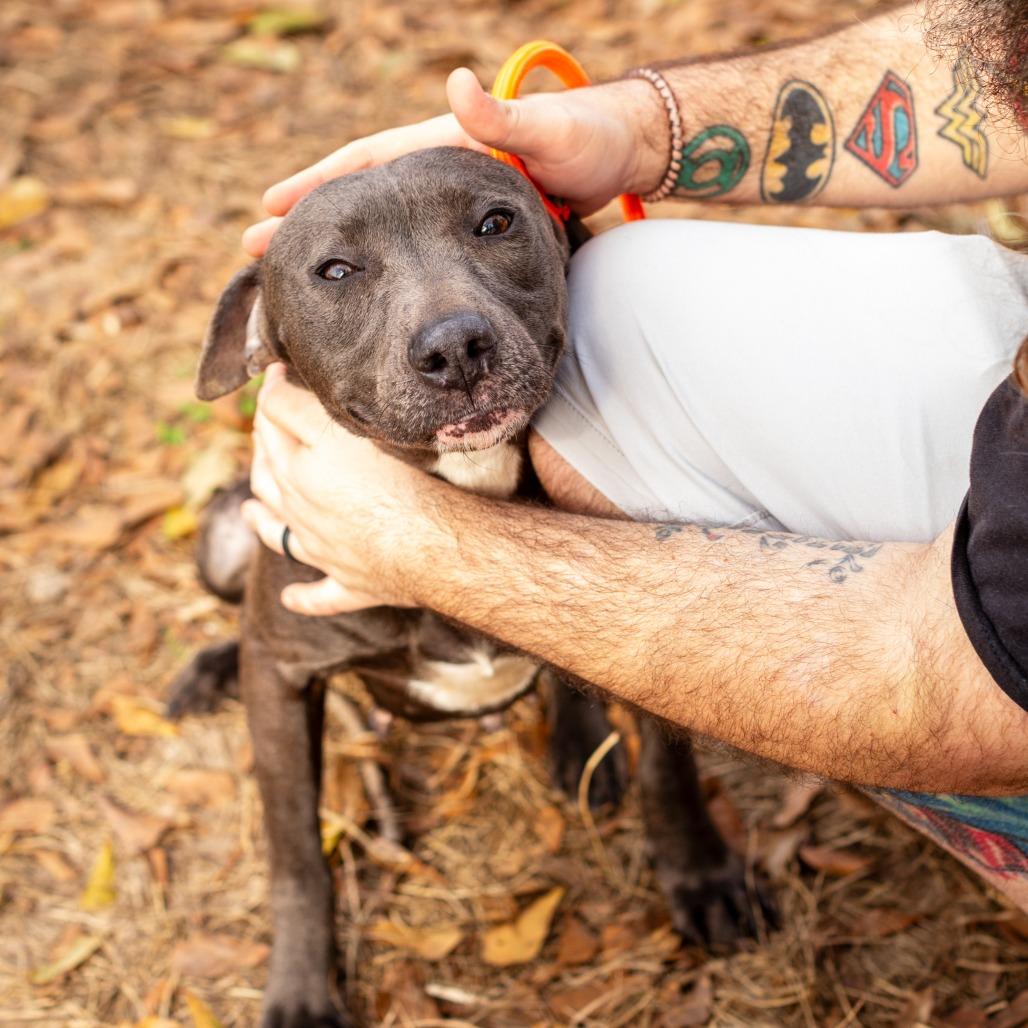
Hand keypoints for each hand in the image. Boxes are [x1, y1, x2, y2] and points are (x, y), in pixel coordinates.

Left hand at [241, 364, 433, 615]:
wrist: (430, 546)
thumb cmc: (391, 485)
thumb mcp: (337, 432)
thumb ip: (294, 408)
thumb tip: (268, 387)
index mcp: (296, 477)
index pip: (271, 432)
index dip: (269, 400)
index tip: (275, 376)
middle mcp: (303, 517)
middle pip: (268, 483)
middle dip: (262, 456)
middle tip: (262, 436)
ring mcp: (325, 555)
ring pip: (283, 538)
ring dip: (263, 524)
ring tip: (251, 512)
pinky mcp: (352, 586)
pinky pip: (321, 596)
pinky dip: (303, 598)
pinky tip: (290, 598)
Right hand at [243, 68, 661, 255]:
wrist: (617, 154)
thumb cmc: (585, 139)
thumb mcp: (547, 130)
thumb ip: (502, 118)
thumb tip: (458, 84)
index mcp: (438, 146)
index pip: (363, 162)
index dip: (316, 184)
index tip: (270, 208)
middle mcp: (432, 172)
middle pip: (358, 197)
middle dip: (310, 222)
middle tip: (258, 251)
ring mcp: (445, 200)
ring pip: (379, 224)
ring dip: (340, 246)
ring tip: (298, 274)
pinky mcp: (464, 225)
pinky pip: (411, 243)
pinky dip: (382, 260)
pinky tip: (367, 287)